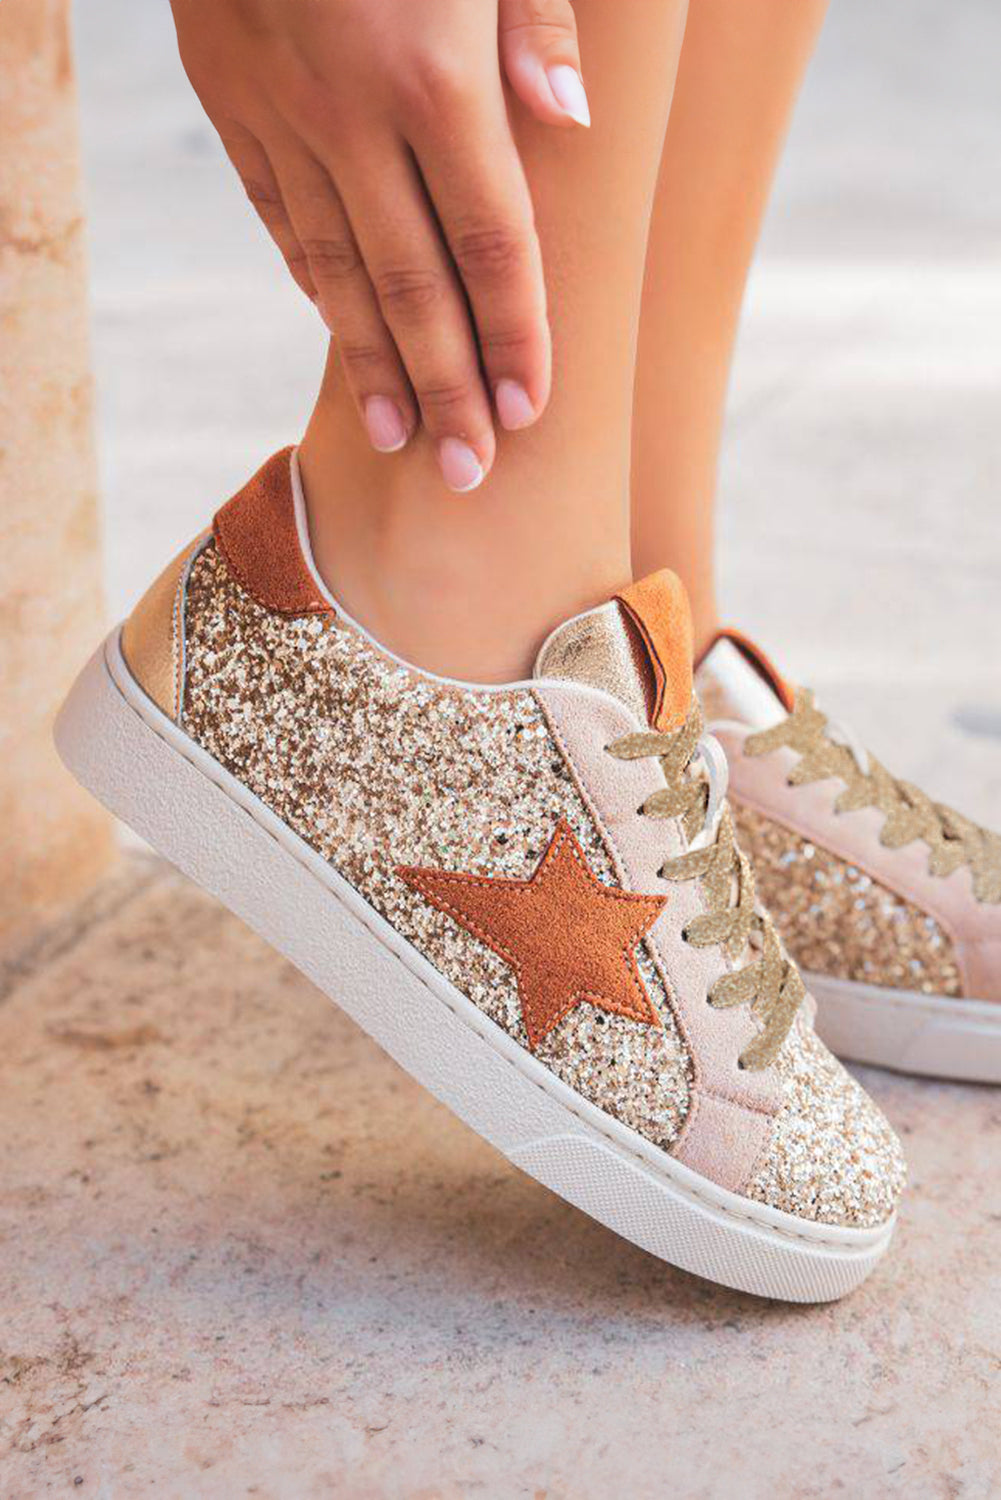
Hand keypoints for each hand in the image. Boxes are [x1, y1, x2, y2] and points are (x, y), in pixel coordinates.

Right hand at [170, 0, 587, 491]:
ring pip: (333, 267)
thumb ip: (535, 24)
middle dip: (448, 388)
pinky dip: (310, 279)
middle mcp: (351, 114)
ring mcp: (277, 111)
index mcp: (433, 76)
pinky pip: (276, 211)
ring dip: (370, 362)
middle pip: (413, 284)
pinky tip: (338, 331)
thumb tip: (571, 130)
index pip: (491, 246)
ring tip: (399, 441)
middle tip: (469, 476)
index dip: (514, 338)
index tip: (529, 415)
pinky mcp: (225, 95)